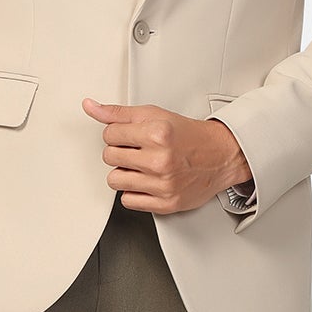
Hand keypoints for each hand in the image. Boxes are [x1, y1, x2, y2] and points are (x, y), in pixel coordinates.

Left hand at [82, 96, 251, 213]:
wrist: (220, 156)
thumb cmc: (188, 136)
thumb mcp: (154, 115)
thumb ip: (119, 113)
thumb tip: (90, 106)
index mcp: (158, 134)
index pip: (109, 134)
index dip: (117, 134)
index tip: (130, 136)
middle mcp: (161, 160)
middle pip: (109, 157)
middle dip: (120, 152)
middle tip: (138, 151)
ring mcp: (163, 184)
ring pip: (115, 181)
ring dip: (124, 173)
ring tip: (141, 166)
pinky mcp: (166, 204)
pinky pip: (128, 201)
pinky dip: (134, 192)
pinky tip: (147, 182)